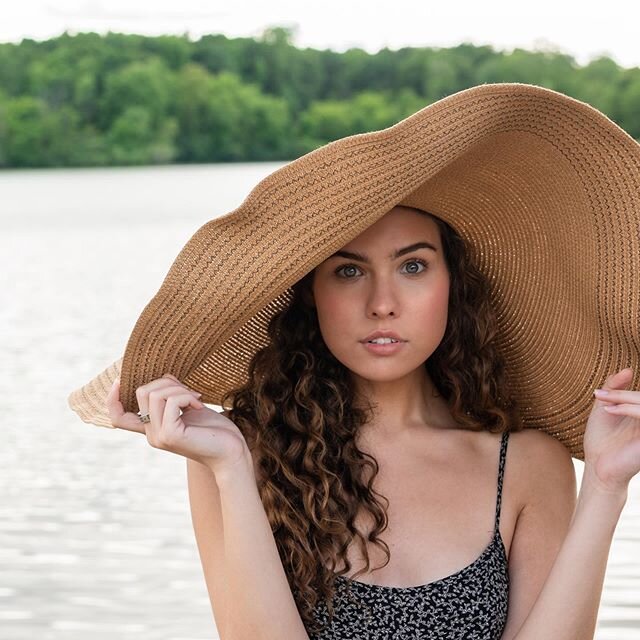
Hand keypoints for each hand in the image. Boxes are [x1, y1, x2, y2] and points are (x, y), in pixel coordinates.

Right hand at [105, 373, 250, 477]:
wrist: (232, 452)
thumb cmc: (214, 430)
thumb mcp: (189, 407)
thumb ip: (172, 395)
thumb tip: (164, 377)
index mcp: (152, 428)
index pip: (117, 418)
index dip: (112, 398)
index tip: (120, 380)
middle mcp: (151, 434)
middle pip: (142, 392)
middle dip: (167, 382)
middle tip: (189, 392)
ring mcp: (158, 436)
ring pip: (154, 394)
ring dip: (179, 389)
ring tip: (196, 399)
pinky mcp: (170, 435)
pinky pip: (170, 402)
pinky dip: (186, 396)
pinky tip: (199, 404)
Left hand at [584, 367, 639, 493]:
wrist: (598, 466)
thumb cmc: (601, 439)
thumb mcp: (605, 408)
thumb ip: (615, 388)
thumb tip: (627, 369)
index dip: (623, 389)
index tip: (599, 394)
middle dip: (622, 393)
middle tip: (598, 395)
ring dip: (624, 399)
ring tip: (602, 402)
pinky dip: (628, 409)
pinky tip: (610, 411)